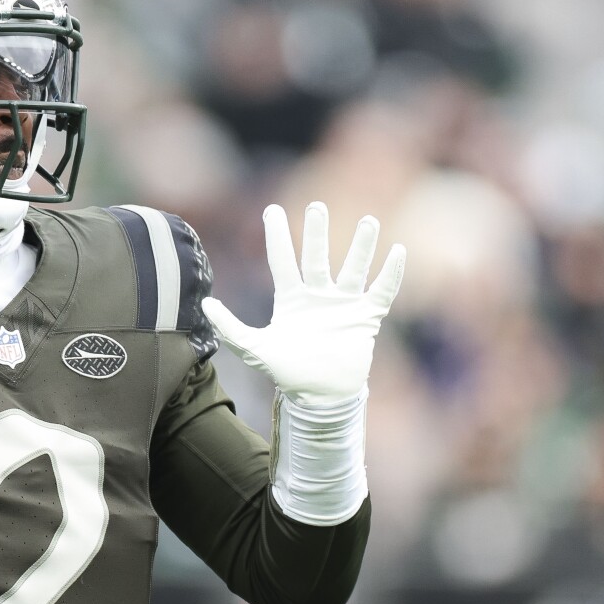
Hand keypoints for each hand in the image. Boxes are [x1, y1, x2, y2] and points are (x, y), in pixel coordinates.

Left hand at [203, 202, 405, 406]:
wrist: (320, 397)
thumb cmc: (288, 373)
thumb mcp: (255, 348)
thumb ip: (230, 327)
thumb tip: (205, 303)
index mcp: (291, 298)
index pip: (282, 260)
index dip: (276, 235)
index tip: (272, 208)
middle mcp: (317, 295)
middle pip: (316, 257)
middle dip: (316, 232)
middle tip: (317, 206)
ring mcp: (343, 304)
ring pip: (353, 267)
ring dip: (361, 246)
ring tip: (368, 221)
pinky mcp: (366, 317)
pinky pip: (382, 290)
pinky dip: (391, 273)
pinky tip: (397, 251)